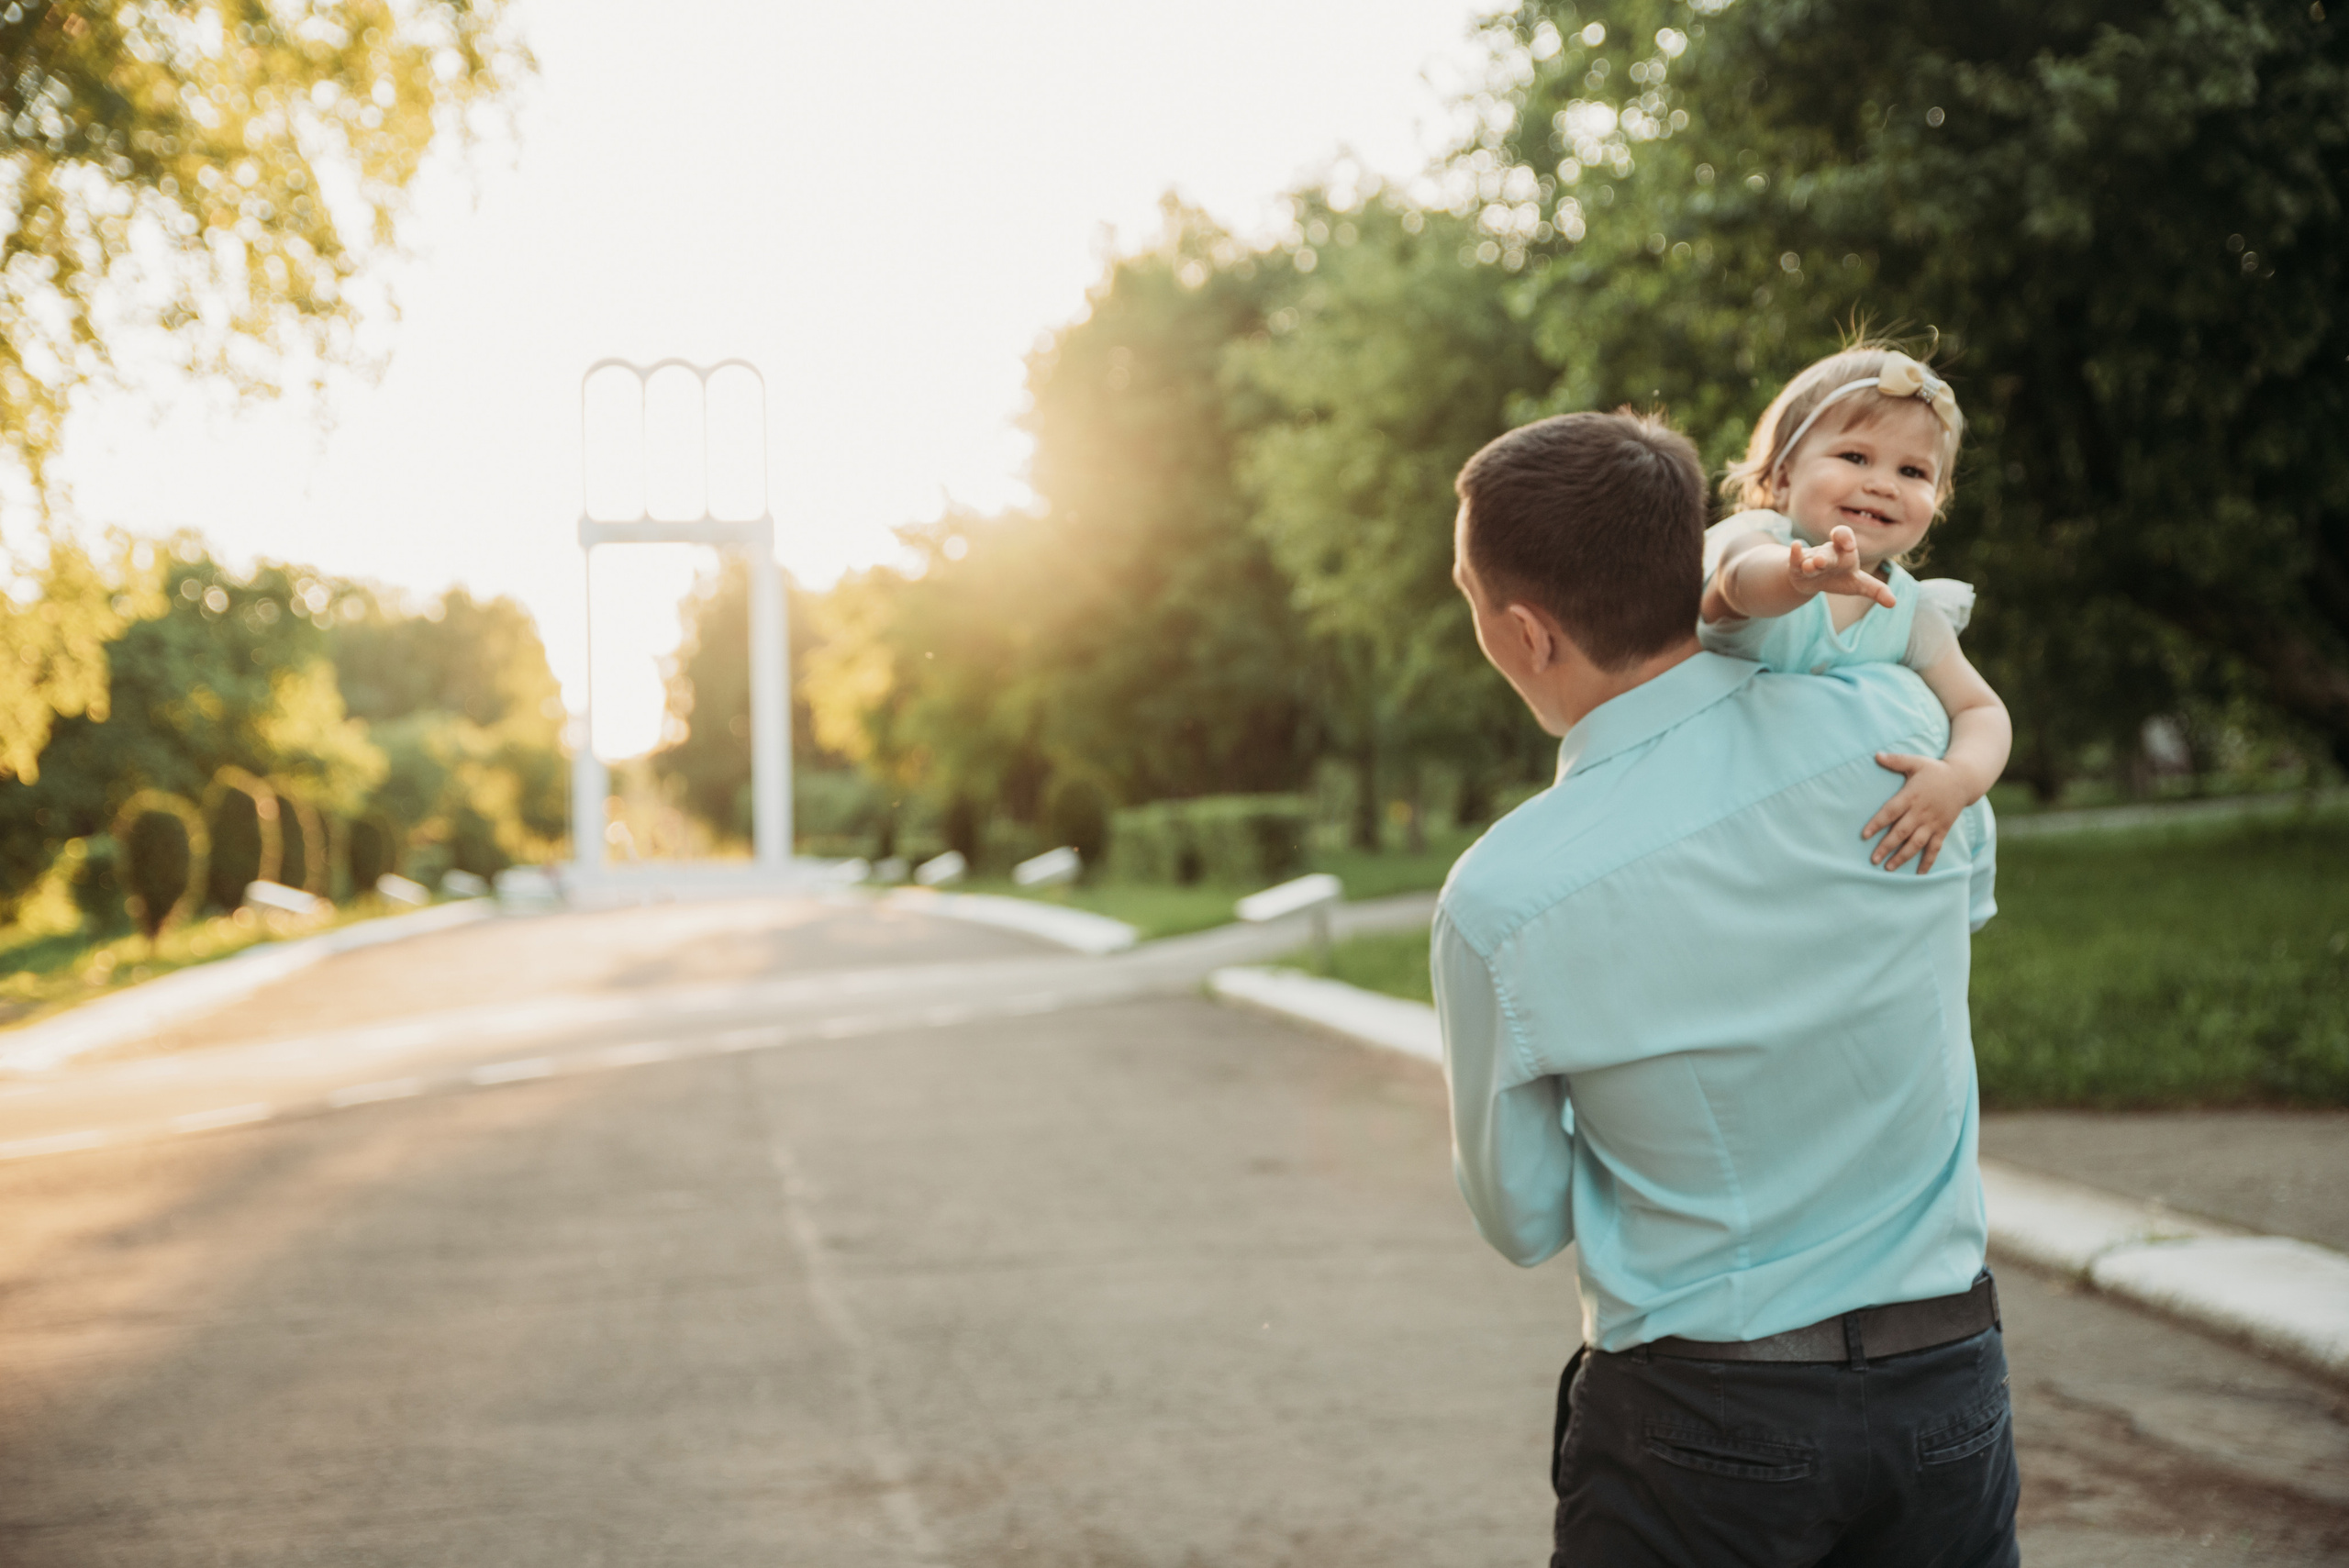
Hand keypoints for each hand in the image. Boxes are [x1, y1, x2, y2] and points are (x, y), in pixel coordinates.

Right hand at [1788, 526, 1896, 608]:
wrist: (1815, 581)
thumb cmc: (1841, 578)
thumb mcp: (1859, 584)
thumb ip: (1876, 590)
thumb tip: (1893, 603)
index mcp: (1844, 552)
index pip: (1844, 537)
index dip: (1845, 538)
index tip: (1849, 545)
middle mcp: (1828, 552)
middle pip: (1828, 552)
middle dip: (1825, 557)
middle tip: (1821, 562)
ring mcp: (1812, 559)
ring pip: (1811, 559)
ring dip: (1810, 562)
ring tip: (1810, 566)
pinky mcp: (1797, 568)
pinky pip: (1795, 559)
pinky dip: (1795, 554)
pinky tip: (1795, 546)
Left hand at [1864, 753, 1974, 872]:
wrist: (1964, 780)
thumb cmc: (1935, 771)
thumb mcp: (1916, 762)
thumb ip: (1896, 760)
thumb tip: (1876, 755)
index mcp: (1912, 796)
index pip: (1891, 812)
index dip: (1877, 824)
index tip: (1864, 835)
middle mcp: (1921, 812)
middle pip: (1902, 831)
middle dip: (1887, 846)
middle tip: (1873, 859)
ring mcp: (1933, 822)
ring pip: (1917, 843)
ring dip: (1903, 856)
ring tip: (1889, 867)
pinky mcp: (1943, 829)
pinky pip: (1935, 848)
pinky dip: (1928, 861)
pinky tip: (1919, 873)